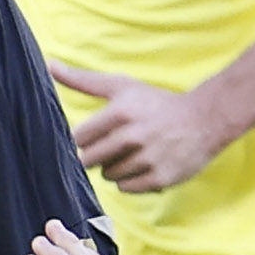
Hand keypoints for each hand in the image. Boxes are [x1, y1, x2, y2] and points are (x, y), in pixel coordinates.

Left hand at [52, 62, 234, 193]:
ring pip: (108, 176)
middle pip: (90, 160)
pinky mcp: (160, 178)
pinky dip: (131, 181)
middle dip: (98, 154)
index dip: (86, 138)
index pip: (79, 139)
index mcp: (120, 112)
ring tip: (133, 153)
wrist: (205, 119)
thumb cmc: (156, 102)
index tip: (98, 134)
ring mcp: (148, 159)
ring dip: (115, 168)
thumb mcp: (121, 86)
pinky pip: (126, 189)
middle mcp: (134, 136)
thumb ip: (83, 80)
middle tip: (116, 144)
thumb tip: (50, 65)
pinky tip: (144, 165)